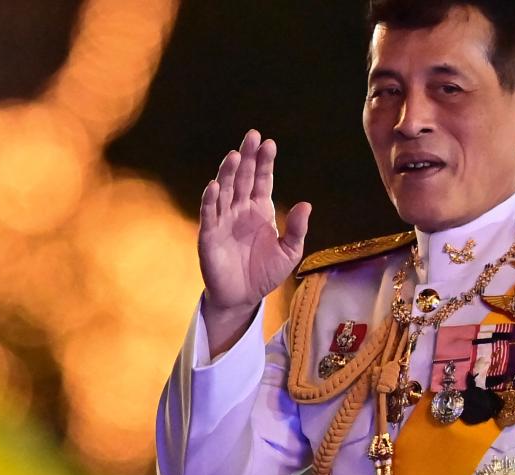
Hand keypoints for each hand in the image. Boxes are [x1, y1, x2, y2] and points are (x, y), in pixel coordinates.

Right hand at [198, 130, 310, 351]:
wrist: (242, 298)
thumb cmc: (265, 273)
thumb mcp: (289, 253)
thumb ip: (296, 230)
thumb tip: (306, 204)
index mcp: (260, 209)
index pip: (263, 180)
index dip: (265, 162)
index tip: (269, 143)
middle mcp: (240, 209)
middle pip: (243, 178)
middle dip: (247, 158)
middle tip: (252, 136)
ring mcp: (223, 220)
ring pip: (225, 191)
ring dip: (228, 173)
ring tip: (235, 156)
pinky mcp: (209, 235)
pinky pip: (209, 214)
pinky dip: (211, 200)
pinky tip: (215, 185)